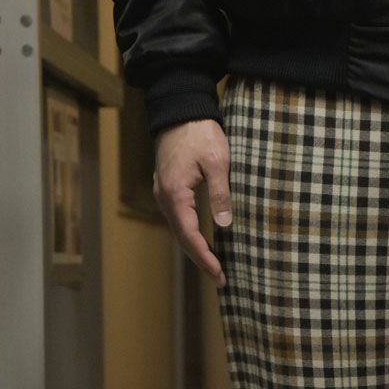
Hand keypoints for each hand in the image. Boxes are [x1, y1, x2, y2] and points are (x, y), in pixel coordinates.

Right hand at [153, 119, 232, 288]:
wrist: (181, 108)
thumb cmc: (200, 132)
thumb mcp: (217, 162)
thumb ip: (220, 194)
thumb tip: (224, 226)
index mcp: (175, 194)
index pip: (190, 235)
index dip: (205, 257)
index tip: (219, 273)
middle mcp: (164, 197)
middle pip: (182, 238)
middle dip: (201, 260)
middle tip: (219, 279)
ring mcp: (163, 192)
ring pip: (179, 230)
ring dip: (195, 249)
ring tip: (213, 267)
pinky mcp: (168, 187)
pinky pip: (179, 219)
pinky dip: (190, 234)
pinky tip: (203, 242)